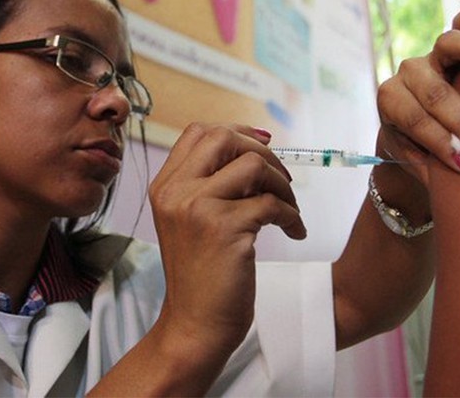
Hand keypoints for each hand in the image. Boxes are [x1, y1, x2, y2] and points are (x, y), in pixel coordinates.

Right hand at [148, 123, 304, 358]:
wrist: (194, 326)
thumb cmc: (201, 275)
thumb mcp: (189, 221)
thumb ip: (208, 184)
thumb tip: (256, 144)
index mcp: (165, 187)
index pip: (198, 132)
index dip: (236, 133)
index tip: (262, 147)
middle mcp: (176, 192)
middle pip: (224, 137)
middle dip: (262, 152)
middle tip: (279, 180)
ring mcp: (197, 208)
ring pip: (253, 165)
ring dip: (281, 185)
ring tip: (288, 210)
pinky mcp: (224, 229)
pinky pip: (271, 203)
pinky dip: (292, 215)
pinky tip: (294, 232)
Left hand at [376, 0, 459, 173]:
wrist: (414, 136)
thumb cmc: (422, 154)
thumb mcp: (421, 164)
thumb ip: (437, 166)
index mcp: (391, 102)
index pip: (416, 120)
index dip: (440, 142)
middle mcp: (407, 74)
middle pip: (434, 92)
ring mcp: (429, 56)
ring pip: (447, 49)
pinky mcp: (450, 47)